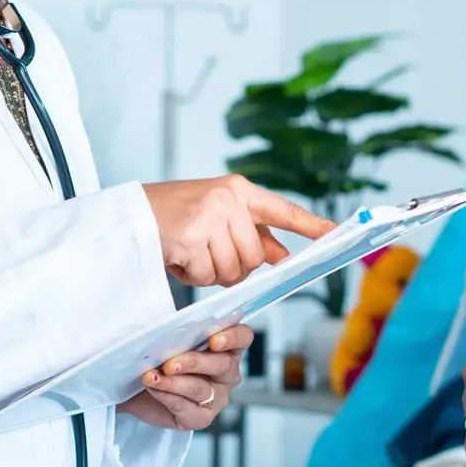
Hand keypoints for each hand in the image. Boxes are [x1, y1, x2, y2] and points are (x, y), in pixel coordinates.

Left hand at [117, 325, 249, 431]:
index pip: (243, 337)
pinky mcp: (201, 418)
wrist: (141, 389)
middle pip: (223, 365)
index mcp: (227, 347)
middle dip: (194, 362)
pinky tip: (154, 388)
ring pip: (201, 389)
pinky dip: (167, 397)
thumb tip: (169, 329)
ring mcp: (217, 397)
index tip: (213, 340)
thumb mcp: (169, 339)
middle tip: (169, 363)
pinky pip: (187, 409)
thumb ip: (177, 332)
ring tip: (151, 377)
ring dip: (173, 382)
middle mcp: (227, 374)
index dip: (233, 337)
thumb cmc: (160, 359)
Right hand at [142, 176, 333, 287]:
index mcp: (240, 190)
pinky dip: (193, 276)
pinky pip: (207, 276)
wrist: (130, 215)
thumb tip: (282, 255)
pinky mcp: (191, 237)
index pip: (283, 209)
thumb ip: (251, 233)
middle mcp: (229, 199)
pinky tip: (179, 257)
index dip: (311, 225)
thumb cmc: (176, 216)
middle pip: (255, 258)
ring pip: (233, 271)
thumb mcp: (218, 216)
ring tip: (191, 254)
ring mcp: (210, 216)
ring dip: (212, 274)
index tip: (336, 235)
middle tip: (208, 255)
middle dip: (234, 266)